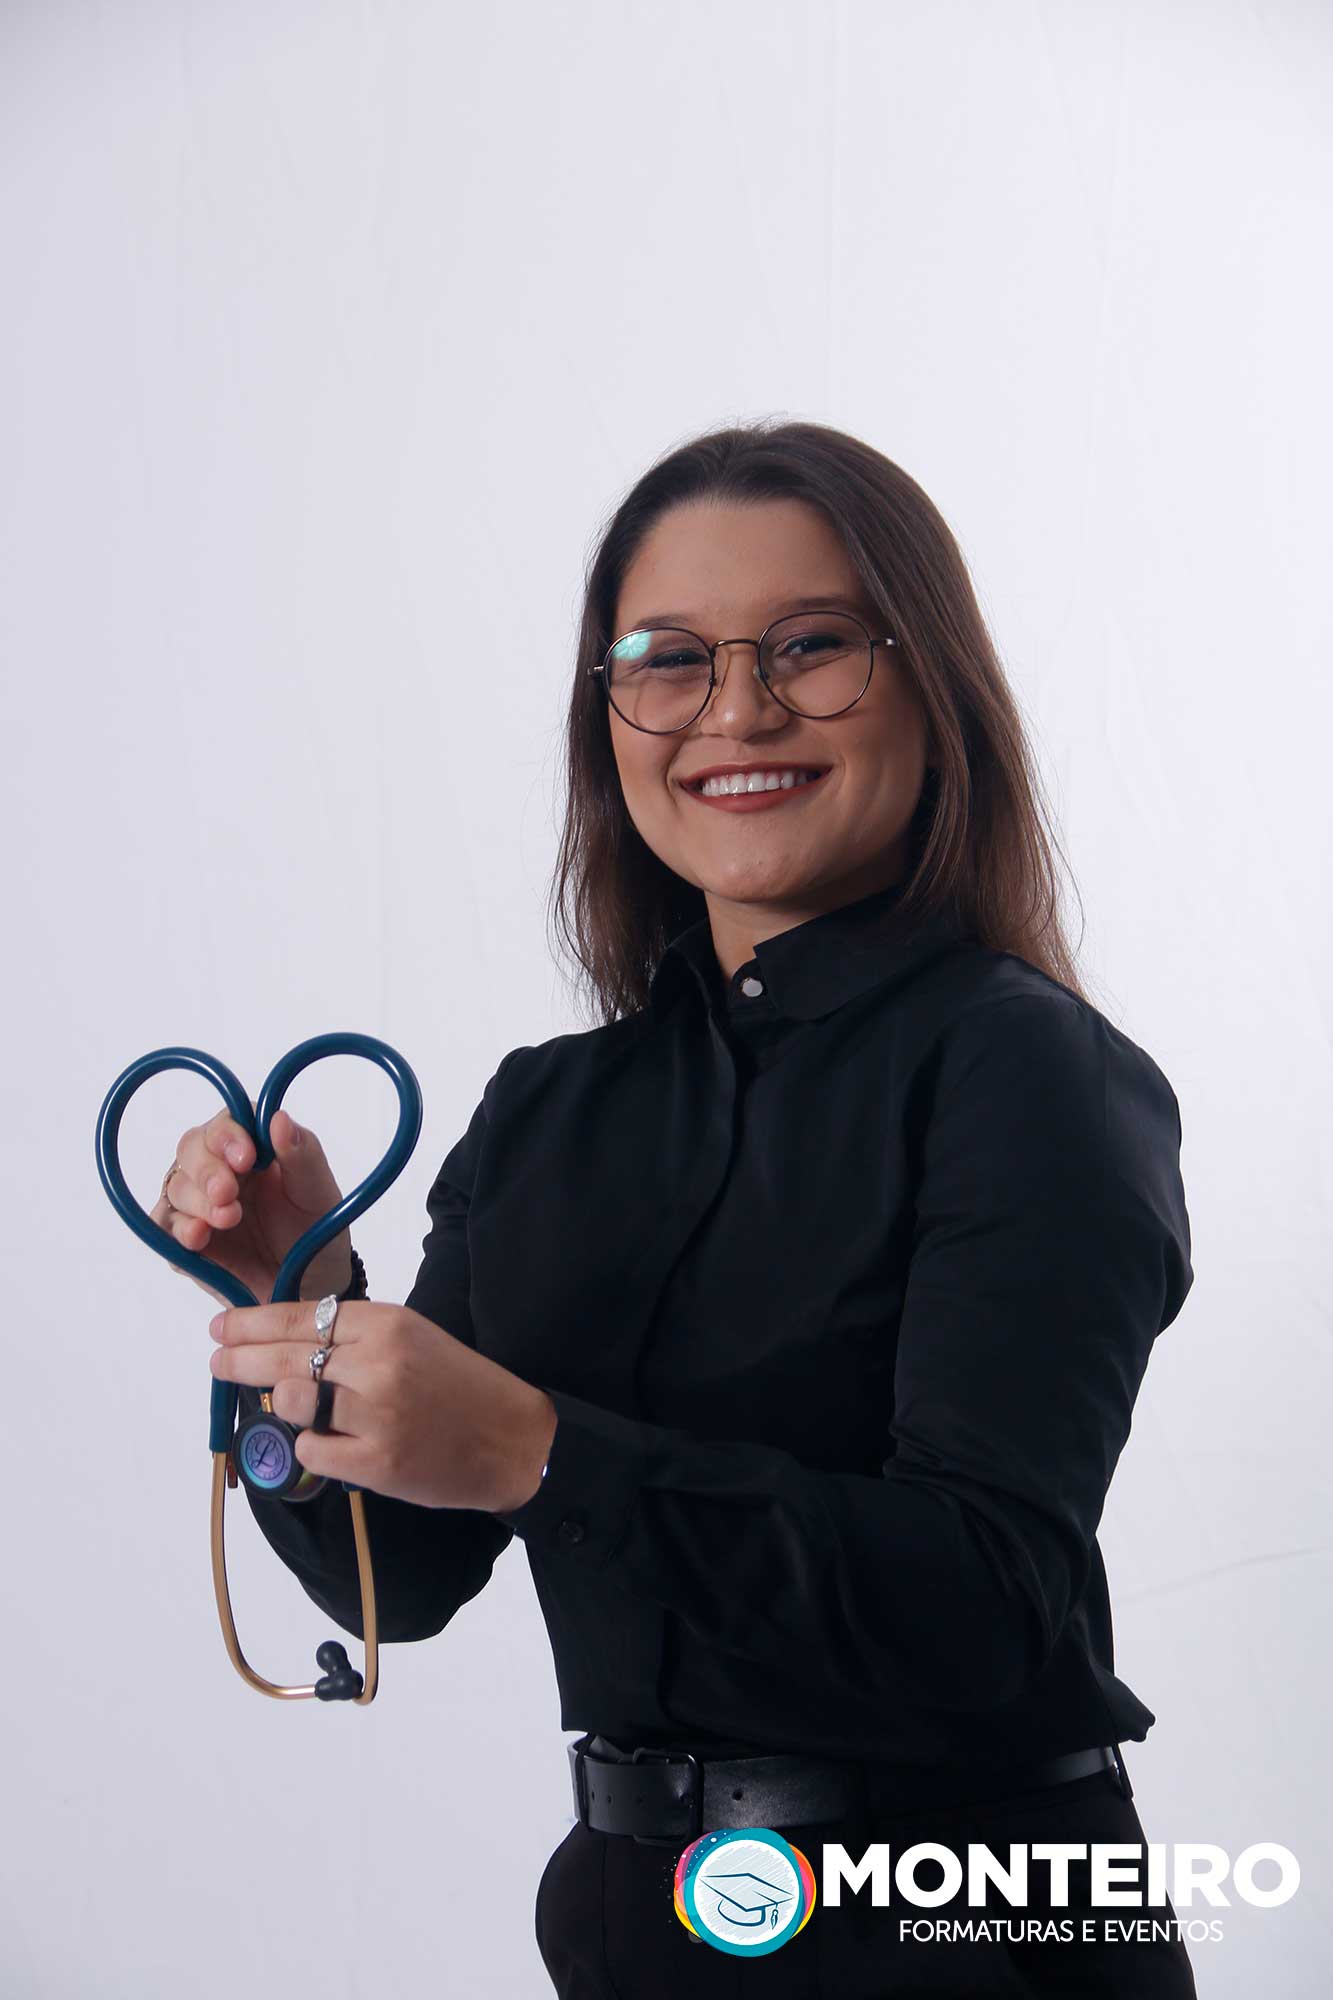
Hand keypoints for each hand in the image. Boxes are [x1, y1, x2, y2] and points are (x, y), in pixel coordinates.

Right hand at [153, 1106, 352, 1307]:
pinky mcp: (185, 1238)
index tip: (247, 1157)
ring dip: (199, 1201)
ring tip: (229, 1219)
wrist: (311, 1286)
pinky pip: (166, 1227)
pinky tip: (199, 1236)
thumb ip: (302, 1154)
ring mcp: (199, 1203)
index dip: (229, 1135)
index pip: (228, 1123)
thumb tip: (279, 1118)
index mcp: (252, 1147)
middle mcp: (219, 1168)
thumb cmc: (315, 1230)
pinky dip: (179, 1229)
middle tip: (228, 1192)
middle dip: (207, 1169)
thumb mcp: (318, 1192)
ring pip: (177, 1186)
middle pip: (191, 1148)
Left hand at [208, 1298, 557, 1513]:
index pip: (300, 1317)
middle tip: (218, 1361)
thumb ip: (354, 1338)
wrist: (511, 1437)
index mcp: (387, 1323)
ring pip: (293, 1403)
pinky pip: (311, 1451)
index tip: (222, 1326)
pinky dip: (312, 1448)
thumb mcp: (411, 1338)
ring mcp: (375, 1413)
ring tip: (301, 1410)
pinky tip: (332, 1443)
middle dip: (241, 1359)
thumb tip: (284, 1344)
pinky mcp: (375, 1462)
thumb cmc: (458, 1385)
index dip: (252, 1322)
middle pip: (286, 1358)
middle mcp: (378, 1363)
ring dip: (287, 1407)